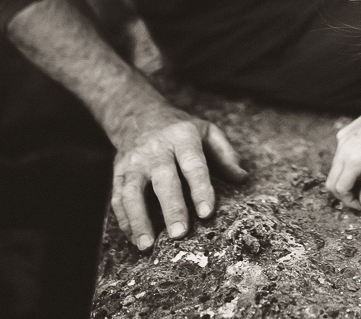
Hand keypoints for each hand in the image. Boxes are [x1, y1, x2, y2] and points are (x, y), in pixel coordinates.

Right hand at [109, 103, 247, 249]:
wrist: (138, 113)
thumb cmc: (180, 129)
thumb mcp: (206, 131)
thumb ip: (225, 154)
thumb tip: (243, 178)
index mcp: (182, 137)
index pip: (193, 164)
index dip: (200, 189)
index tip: (207, 213)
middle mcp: (156, 149)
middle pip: (163, 179)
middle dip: (171, 207)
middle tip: (179, 234)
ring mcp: (133, 161)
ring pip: (132, 191)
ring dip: (139, 219)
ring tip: (147, 245)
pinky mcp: (117, 172)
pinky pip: (118, 198)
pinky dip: (125, 220)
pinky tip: (135, 240)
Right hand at [326, 88, 360, 210]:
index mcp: (353, 161)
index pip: (340, 189)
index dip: (349, 201)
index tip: (360, 206)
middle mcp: (342, 151)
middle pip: (331, 182)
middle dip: (342, 194)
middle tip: (358, 199)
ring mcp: (340, 142)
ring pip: (334, 169)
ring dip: (344, 180)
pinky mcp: (343, 135)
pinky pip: (339, 156)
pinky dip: (345, 165)